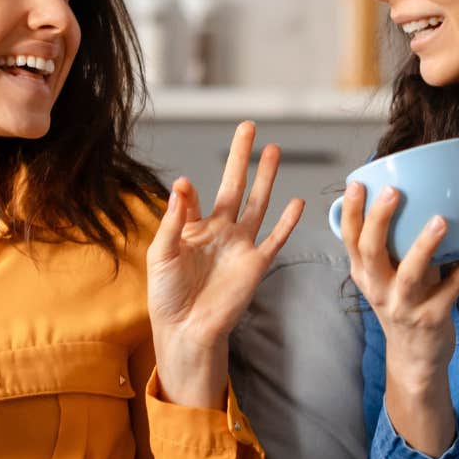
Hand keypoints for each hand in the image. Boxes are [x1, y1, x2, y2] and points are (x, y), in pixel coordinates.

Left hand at [147, 121, 304, 406]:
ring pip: (258, 204)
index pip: (195, 197)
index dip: (190, 191)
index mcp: (193, 228)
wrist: (186, 330)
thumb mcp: (162, 253)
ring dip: (266, 178)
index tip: (186, 187)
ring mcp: (240, 246)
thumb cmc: (167, 296)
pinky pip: (275, 238)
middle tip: (249, 127)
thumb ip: (174, 219)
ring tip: (274, 150)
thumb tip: (182, 183)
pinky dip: (287, 222)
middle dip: (242, 157)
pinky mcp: (256, 264)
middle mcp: (220, 231)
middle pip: (235, 186)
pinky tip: (297, 202)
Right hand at [340, 179, 458, 390]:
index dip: (352, 212)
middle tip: (393, 191)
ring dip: (425, 245)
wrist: (414, 359)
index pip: (350, 239)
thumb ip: (394, 245)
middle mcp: (379, 290)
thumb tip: (415, 195)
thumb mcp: (388, 278)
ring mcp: (404, 306)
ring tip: (440, 220)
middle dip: (379, 220)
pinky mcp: (432, 318)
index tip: (358, 183)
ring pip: (410, 273)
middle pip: (371, 251)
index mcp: (364, 275)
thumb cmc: (404, 306)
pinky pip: (453, 288)